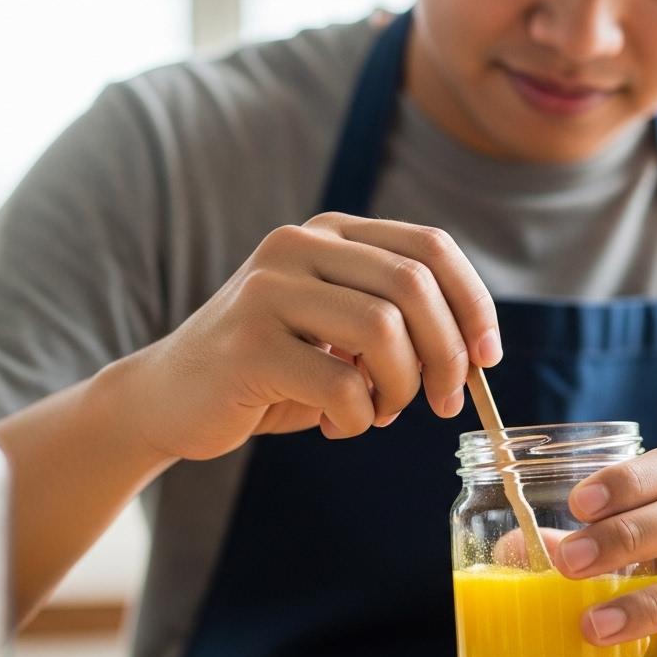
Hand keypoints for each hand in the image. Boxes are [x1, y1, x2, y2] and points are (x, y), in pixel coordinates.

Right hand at [120, 213, 499, 459]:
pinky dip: (357, 419)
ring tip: (378, 413)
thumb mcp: (339, 329)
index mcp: (329, 232)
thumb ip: (398, 321)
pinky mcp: (248, 345)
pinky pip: (342, 385)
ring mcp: (267, 290)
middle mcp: (297, 245)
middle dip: (447, 354)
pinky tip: (334, 425)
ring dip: (400, 389)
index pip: (429, 247)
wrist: (169, 399)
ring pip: (384, 331)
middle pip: (414, 286)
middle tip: (443, 402)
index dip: (473, 303)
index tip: (487, 358)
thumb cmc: (273, 370)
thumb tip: (475, 350)